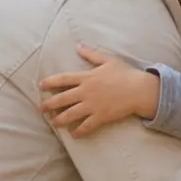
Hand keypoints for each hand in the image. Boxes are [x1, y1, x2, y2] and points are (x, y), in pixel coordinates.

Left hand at [39, 45, 160, 136]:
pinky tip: (73, 134)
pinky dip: (78, 131)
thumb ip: (91, 54)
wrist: (139, 90)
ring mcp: (92, 106)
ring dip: (59, 120)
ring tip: (53, 123)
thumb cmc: (125, 73)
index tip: (41, 85)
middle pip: (62, 99)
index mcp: (87, 77)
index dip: (50, 82)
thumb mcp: (108, 60)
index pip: (63, 79)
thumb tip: (78, 45)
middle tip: (40, 109)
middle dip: (49, 104)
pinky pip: (86, 126)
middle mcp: (86, 92)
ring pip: (70, 114)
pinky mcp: (101, 117)